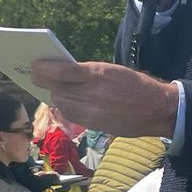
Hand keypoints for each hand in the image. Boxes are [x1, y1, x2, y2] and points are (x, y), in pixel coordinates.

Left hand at [31, 60, 177, 138]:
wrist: (157, 108)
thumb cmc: (136, 85)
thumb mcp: (112, 70)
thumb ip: (88, 73)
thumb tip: (62, 74)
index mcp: (98, 73)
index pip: (60, 71)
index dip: (43, 69)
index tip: (34, 66)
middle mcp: (93, 93)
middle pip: (56, 89)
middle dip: (45, 83)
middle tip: (36, 77)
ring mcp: (93, 111)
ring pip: (61, 103)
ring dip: (56, 96)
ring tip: (55, 90)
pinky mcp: (95, 125)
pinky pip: (71, 115)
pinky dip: (66, 108)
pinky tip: (68, 103)